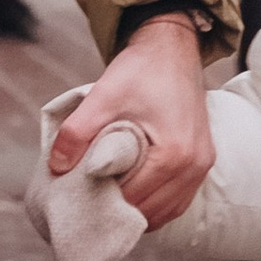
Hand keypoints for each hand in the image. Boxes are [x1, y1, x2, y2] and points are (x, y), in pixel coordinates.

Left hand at [51, 14, 211, 228]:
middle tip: (90, 200)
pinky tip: (133, 196)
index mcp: (173, 154)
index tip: (80, 195)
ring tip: (109, 198)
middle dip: (119, 210)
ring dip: (138, 211)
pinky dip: (157, 205)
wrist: (171, 48)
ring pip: (167, 211)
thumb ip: (76, 133)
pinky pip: (179, 200)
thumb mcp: (101, 98)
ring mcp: (203, 165)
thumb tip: (56, 168)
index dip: (103, 202)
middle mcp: (194, 165)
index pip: (133, 200)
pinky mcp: (204, 160)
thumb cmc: (140, 71)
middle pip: (150, 212)